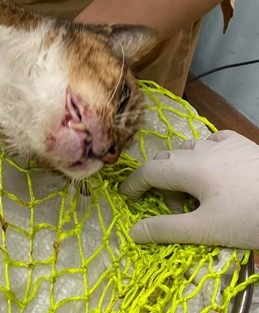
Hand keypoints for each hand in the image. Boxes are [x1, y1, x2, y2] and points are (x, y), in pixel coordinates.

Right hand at [120, 130, 258, 248]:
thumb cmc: (249, 218)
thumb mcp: (205, 229)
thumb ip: (166, 229)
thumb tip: (133, 231)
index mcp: (188, 168)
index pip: (149, 171)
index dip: (133, 184)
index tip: (126, 198)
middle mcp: (202, 149)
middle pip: (166, 159)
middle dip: (160, 181)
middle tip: (172, 209)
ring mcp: (224, 144)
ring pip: (189, 149)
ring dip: (181, 169)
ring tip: (195, 195)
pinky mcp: (243, 146)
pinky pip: (213, 141)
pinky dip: (204, 153)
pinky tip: (213, 168)